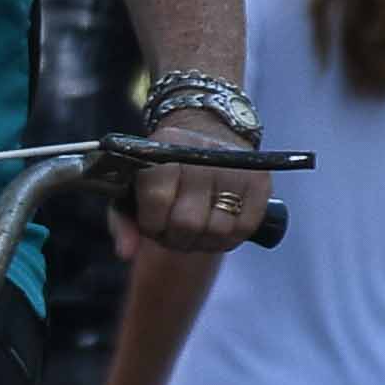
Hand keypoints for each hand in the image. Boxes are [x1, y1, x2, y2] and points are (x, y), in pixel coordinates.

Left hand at [131, 107, 270, 255]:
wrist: (207, 132)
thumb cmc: (165, 169)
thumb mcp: (135, 185)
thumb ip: (124, 219)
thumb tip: (126, 253)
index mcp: (166, 149)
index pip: (158, 200)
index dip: (152, 224)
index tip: (152, 223)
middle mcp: (204, 155)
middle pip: (189, 223)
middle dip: (176, 238)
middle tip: (174, 231)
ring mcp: (236, 168)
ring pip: (218, 231)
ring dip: (202, 241)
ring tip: (194, 229)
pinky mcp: (260, 182)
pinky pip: (244, 229)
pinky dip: (228, 238)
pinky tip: (216, 226)